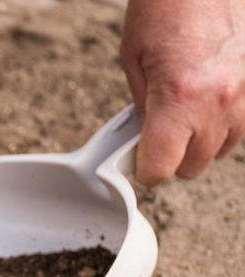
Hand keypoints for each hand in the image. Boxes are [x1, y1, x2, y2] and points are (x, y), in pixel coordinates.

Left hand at [120, 0, 244, 185]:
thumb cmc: (166, 6)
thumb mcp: (134, 60)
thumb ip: (142, 109)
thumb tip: (143, 141)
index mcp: (179, 100)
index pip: (161, 169)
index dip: (145, 167)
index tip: (139, 158)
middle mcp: (219, 102)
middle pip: (193, 166)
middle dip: (173, 152)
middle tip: (161, 126)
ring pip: (221, 148)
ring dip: (202, 137)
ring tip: (188, 103)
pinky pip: (242, 123)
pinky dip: (225, 117)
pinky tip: (210, 93)